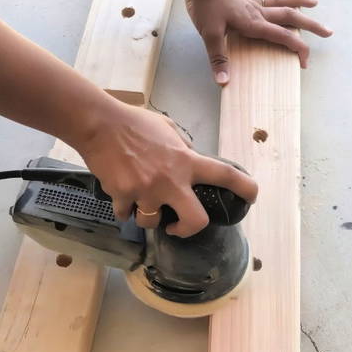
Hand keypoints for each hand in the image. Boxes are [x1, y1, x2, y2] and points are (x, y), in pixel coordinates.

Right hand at [75, 100, 257, 236]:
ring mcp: (146, 191)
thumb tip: (190, 159)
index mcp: (186, 161)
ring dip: (148, 215)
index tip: (252, 197)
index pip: (225, 175)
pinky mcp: (122, 196)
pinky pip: (126, 214)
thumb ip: (183, 148)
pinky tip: (120, 192)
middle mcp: (171, 180)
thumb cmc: (134, 122)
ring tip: (140, 200)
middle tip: (179, 224)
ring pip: (152, 222)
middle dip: (189, 229)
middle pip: (195, 221)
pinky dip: (124, 207)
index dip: (245, 188)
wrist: (99, 124)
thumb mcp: (168, 130)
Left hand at [185, 0, 332, 84]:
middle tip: (328, 32)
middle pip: (290, 18)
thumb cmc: (205, 8)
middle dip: (310, 26)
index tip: (305, 63)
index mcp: (254, 24)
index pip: (283, 38)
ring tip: (314, 2)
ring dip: (298, 1)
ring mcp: (250, 1)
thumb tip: (223, 81)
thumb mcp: (209, 36)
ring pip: (280, 0)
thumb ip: (218, 59)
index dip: (298, 50)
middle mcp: (257, 12)